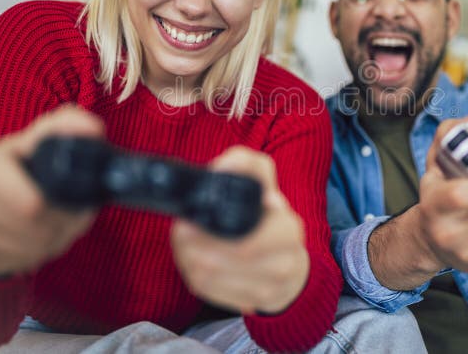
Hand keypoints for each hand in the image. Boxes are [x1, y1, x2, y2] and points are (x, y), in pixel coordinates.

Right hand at [0, 105, 101, 276]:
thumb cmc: (26, 162)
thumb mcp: (46, 136)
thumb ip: (71, 126)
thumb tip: (91, 130)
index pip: (31, 204)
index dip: (65, 208)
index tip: (80, 203)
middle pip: (33, 230)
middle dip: (63, 226)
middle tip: (75, 218)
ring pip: (26, 250)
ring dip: (54, 241)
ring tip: (58, 225)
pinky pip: (13, 265)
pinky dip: (34, 255)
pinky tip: (37, 238)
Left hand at [171, 146, 308, 313]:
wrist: (289, 258)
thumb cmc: (269, 215)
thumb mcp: (263, 179)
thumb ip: (244, 163)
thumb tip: (223, 168)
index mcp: (288, 230)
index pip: (246, 243)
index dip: (211, 236)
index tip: (186, 223)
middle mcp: (284, 263)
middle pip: (219, 264)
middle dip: (191, 248)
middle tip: (179, 232)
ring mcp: (269, 289)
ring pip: (211, 280)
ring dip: (188, 261)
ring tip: (183, 244)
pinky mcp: (252, 303)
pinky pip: (212, 295)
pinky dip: (196, 278)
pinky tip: (193, 262)